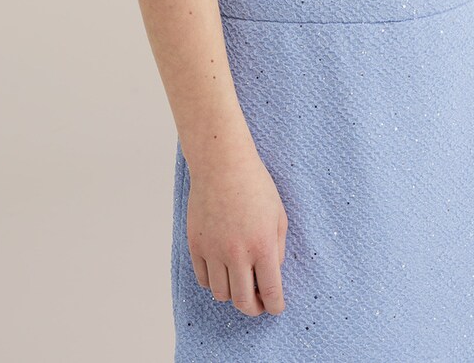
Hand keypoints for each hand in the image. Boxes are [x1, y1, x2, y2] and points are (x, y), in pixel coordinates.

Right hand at [186, 146, 288, 316]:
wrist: (222, 164)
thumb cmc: (255, 185)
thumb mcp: (278, 215)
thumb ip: (278, 249)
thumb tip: (272, 274)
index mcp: (262, 246)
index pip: (271, 292)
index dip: (275, 306)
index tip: (275, 308)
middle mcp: (237, 253)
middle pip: (243, 302)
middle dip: (254, 309)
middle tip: (258, 303)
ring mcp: (213, 250)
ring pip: (221, 294)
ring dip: (233, 294)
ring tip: (240, 281)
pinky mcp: (195, 245)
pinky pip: (203, 279)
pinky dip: (214, 281)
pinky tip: (222, 269)